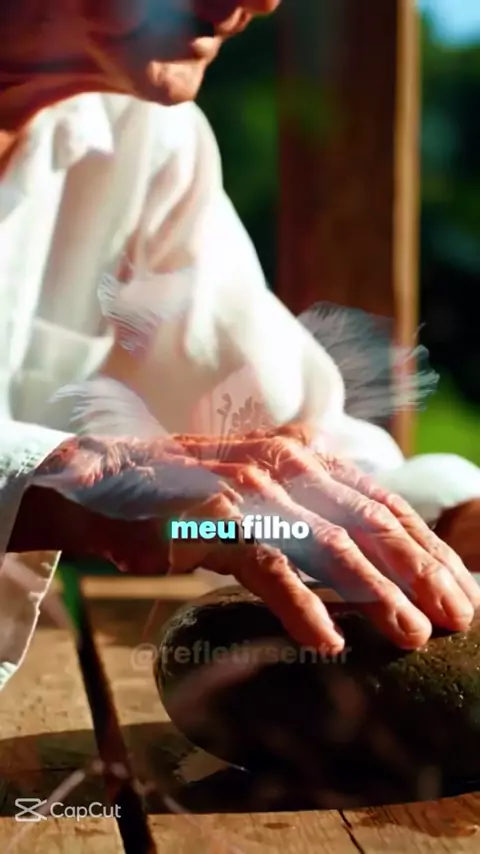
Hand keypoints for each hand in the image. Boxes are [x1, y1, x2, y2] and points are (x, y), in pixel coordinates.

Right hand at [33, 426, 479, 652]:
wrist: (102, 481)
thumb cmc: (185, 495)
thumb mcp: (258, 492)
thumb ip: (307, 507)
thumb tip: (364, 550)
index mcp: (303, 458)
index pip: (382, 501)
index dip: (425, 545)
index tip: (459, 587)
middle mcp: (285, 464)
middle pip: (369, 521)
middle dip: (420, 571)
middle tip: (458, 617)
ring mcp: (249, 489)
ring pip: (328, 544)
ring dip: (375, 593)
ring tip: (412, 634)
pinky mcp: (210, 519)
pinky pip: (266, 565)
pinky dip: (299, 604)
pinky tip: (326, 641)